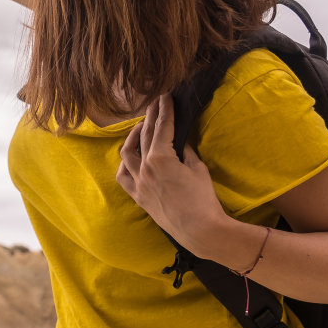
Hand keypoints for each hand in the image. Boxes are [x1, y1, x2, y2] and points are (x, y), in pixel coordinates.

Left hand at [116, 94, 230, 251]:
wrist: (199, 230)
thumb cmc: (203, 199)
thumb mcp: (198, 168)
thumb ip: (185, 150)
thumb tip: (178, 140)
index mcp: (160, 158)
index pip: (162, 127)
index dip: (164, 110)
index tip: (165, 97)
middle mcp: (144, 168)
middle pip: (144, 135)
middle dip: (150, 117)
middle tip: (156, 104)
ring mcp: (138, 183)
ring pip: (127, 153)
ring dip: (133, 137)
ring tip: (141, 127)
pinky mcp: (138, 196)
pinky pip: (123, 177)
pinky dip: (125, 164)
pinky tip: (131, 157)